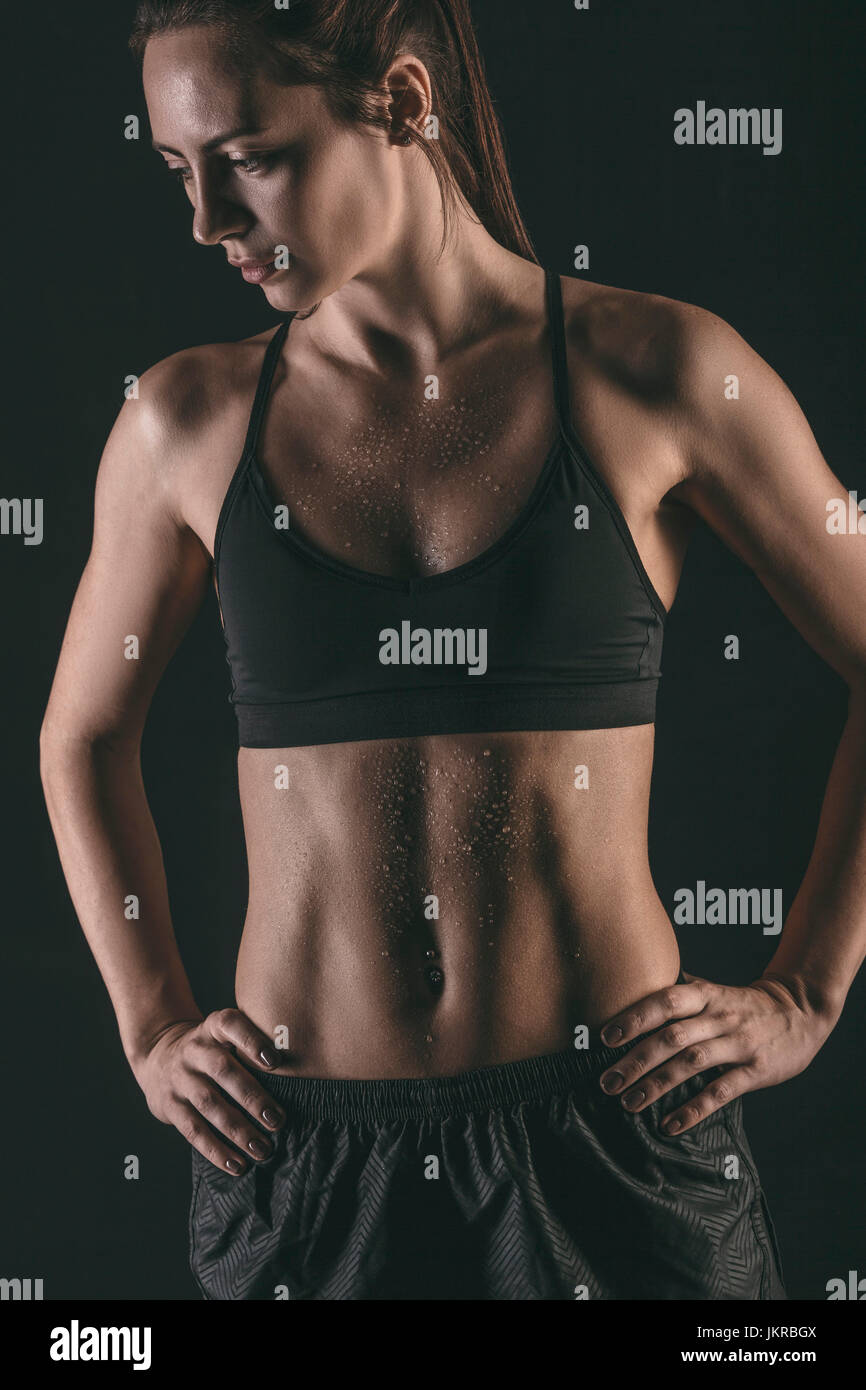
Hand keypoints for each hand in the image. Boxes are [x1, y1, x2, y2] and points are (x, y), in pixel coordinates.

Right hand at [131, 1008, 286, 1174]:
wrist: (159, 1055)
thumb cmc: (211, 1050)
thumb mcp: (224, 1036)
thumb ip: (252, 1047)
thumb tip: (299, 1075)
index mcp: (212, 1028)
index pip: (230, 1024)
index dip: (252, 1041)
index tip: (276, 1062)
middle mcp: (194, 1050)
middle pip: (223, 1070)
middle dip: (253, 1097)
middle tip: (278, 1120)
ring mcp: (179, 1078)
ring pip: (210, 1104)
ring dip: (238, 1130)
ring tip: (263, 1149)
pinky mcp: (169, 1105)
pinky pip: (193, 1130)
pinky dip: (216, 1151)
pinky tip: (238, 1164)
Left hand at [597, 971, 837, 1133]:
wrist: (800, 1010)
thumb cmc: (746, 1004)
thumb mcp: (715, 989)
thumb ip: (682, 991)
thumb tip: (637, 986)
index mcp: (706, 995)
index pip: (665, 1001)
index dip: (635, 1018)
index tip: (605, 1038)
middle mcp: (720, 1017)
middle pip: (672, 1037)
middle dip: (636, 1060)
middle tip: (607, 1081)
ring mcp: (739, 1044)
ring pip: (692, 1064)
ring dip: (657, 1085)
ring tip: (629, 1104)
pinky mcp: (756, 1071)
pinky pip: (721, 1092)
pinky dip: (693, 1109)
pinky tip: (670, 1124)